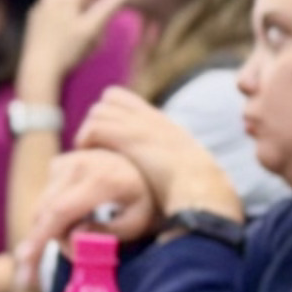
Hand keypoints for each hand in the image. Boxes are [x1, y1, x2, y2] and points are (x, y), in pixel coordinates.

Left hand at [20, 0, 123, 94]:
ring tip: (82, 34)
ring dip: (82, 11)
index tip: (109, 13)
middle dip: (94, 3)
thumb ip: (108, 6)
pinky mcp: (36, 17)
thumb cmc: (68, 50)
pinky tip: (67, 38)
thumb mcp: (93, 28)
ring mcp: (41, 4)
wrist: (38, 70)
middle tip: (95, 28)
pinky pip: (59, 10)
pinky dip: (68, 18)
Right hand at [28, 147, 161, 256]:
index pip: (61, 211)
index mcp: (103, 180)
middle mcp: (79, 164)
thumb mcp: (137, 223)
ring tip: (72, 248)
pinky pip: (45, 199)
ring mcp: (67, 161)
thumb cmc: (145, 202)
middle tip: (34, 274)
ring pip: (42, 207)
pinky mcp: (59, 164)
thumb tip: (73, 237)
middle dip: (40, 243)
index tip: (24, 259)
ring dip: (49, 232)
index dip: (40, 237)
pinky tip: (73, 226)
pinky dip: (51, 218)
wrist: (144, 169)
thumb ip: (106, 234)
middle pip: (45, 211)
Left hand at [77, 86, 234, 223]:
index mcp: (164, 124)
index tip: (109, 139)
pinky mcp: (129, 137)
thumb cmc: (198, 194)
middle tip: (97, 147)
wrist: (202, 191)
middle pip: (110, 97)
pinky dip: (88, 142)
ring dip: (90, 133)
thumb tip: (162, 180)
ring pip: (98, 112)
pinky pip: (94, 129)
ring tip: (92, 155)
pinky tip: (91, 160)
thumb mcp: (188, 173)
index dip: (112, 113)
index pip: (124, 98)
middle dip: (99, 119)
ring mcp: (141, 125)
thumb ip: (172, 169)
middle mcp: (151, 118)